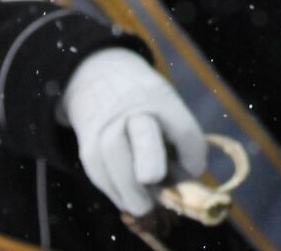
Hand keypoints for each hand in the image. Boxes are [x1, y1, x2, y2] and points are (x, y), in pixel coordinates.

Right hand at [60, 48, 206, 216]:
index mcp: (160, 97)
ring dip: (131, 191)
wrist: (97, 74)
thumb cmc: (142, 99)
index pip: (182, 129)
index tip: (193, 170)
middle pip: (143, 135)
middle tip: (158, 184)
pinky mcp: (87, 145)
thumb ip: (177, 138)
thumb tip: (186, 180)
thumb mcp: (164, 103)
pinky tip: (127, 198)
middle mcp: (132, 109)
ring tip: (145, 205)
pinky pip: (99, 173)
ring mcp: (105, 126)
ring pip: (115, 160)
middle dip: (151, 164)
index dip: (193, 155)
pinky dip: (115, 192)